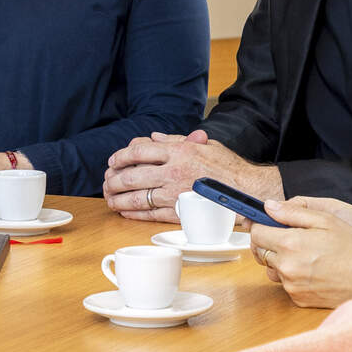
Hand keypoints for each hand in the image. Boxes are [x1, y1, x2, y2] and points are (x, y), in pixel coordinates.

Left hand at [101, 129, 280, 222]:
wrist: (246, 191)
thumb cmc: (228, 167)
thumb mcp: (204, 144)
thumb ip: (176, 140)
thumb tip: (153, 138)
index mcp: (179, 151)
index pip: (139, 150)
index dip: (121, 156)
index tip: (112, 160)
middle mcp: (174, 172)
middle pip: (132, 175)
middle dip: (113, 179)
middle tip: (106, 181)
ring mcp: (175, 194)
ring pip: (136, 197)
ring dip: (117, 197)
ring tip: (109, 197)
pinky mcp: (178, 212)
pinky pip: (149, 214)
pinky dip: (132, 212)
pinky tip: (124, 210)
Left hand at [250, 197, 351, 308]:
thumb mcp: (325, 220)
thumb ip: (292, 212)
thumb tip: (269, 207)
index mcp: (290, 244)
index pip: (256, 234)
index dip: (259, 226)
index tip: (264, 223)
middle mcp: (287, 267)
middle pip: (261, 252)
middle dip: (269, 243)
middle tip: (288, 237)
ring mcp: (292, 286)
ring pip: (273, 269)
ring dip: (281, 260)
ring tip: (305, 254)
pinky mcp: (298, 299)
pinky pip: (286, 284)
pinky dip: (293, 276)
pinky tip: (312, 269)